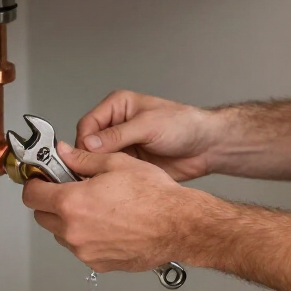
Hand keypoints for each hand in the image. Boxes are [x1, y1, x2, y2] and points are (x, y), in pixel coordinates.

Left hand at [23, 142, 205, 272]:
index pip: (32, 196)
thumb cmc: (154, 195)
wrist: (179, 225)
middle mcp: (74, 231)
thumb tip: (64, 153)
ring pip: (62, 235)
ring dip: (70, 221)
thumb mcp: (117, 163)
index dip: (35, 183)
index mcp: (72, 203)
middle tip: (72, 191)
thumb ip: (83, 158)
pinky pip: (82, 249)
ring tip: (98, 208)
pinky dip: (88, 237)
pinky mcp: (99, 264)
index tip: (42, 180)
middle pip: (42, 217)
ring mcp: (86, 251)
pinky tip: (110, 224)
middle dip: (51, 202)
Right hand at [75, 90, 221, 180]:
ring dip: (100, 170)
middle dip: (89, 159)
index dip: (84, 143)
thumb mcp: (148, 126)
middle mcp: (117, 124)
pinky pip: (112, 171)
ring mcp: (123, 145)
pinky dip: (111, 178)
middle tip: (91, 173)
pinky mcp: (130, 162)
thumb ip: (118, 135)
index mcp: (118, 106)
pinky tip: (114, 185)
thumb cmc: (184, 125)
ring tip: (104, 180)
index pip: (88, 124)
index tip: (84, 159)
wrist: (206, 147)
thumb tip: (89, 144)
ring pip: (98, 160)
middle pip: (89, 144)